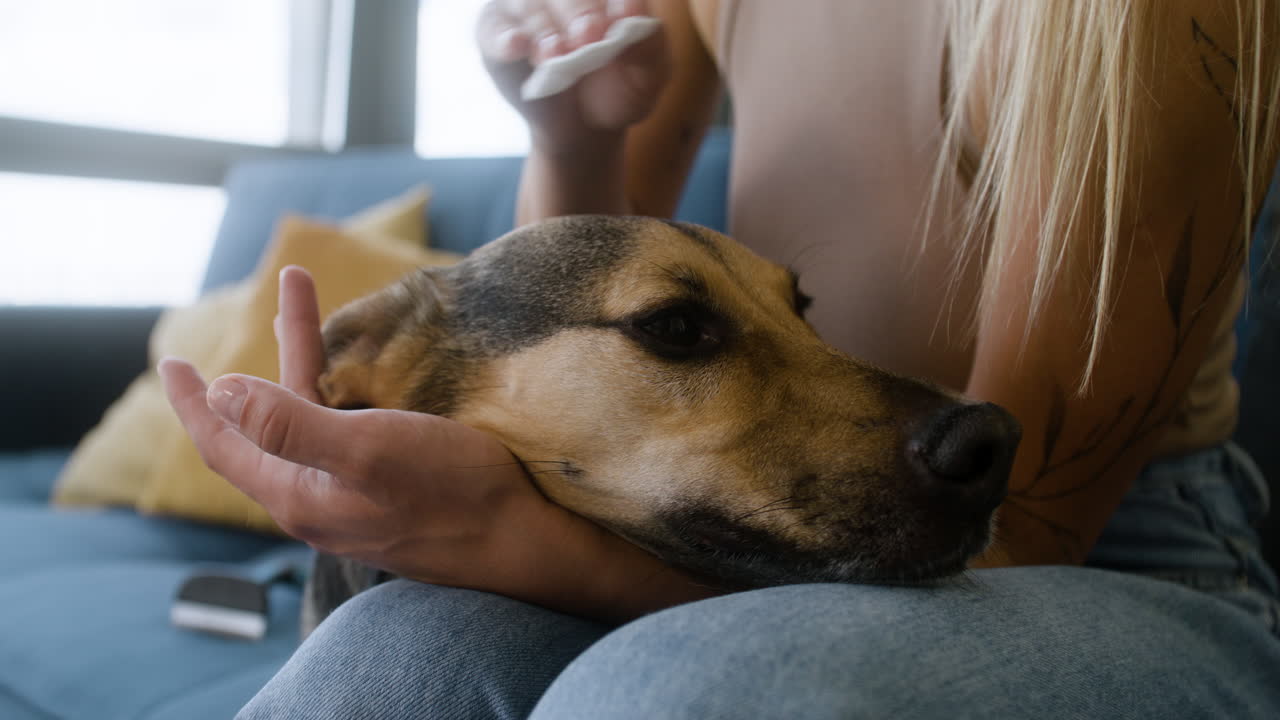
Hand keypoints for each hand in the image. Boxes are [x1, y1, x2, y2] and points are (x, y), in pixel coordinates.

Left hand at [158, 267, 554, 590]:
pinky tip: (348, 389)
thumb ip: (288, 423)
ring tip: (296, 329)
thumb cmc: (449, 491)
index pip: (223, 444)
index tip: (171, 361)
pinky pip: (338, 440)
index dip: (195, 402)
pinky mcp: (386, 496)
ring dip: (294, 378)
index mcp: (297, 494)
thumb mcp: (365, 449)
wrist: (520, 541)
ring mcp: (350, 501)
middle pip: (261, 433)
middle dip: (242, 383)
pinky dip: (330, 400)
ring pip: (304, 432)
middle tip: (216, 347)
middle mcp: (315, 502)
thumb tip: (221, 392)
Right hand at [477, 0, 669, 151]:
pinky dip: (503, 38)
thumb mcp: (648, 77)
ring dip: (543, 29)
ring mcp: (526, 7)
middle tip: (588, 36)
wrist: (585, 129)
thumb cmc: (620, 92)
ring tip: (555, 56)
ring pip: (528, 5)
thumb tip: (632, 11)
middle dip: (578, 11)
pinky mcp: (495, 32)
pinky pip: (492, 28)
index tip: (625, 14)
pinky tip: (517, 46)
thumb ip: (649, 45)